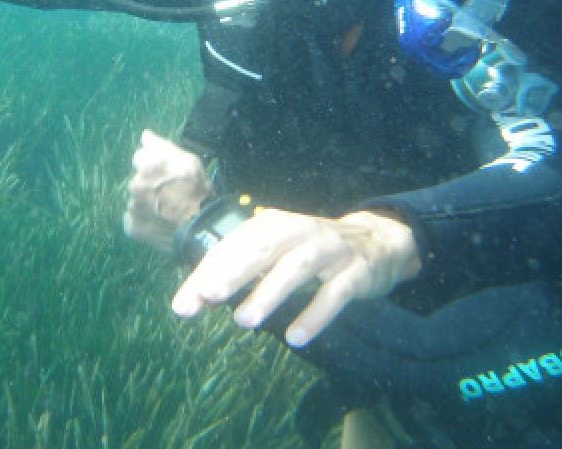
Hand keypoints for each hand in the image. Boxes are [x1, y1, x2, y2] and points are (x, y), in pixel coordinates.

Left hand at [122, 130, 212, 252]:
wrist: (201, 227)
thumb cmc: (198, 191)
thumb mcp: (189, 161)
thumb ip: (162, 146)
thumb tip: (145, 135)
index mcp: (146, 165)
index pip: (140, 157)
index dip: (154, 164)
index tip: (166, 174)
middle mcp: (135, 184)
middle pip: (138, 180)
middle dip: (150, 185)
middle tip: (170, 194)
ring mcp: (132, 207)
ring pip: (137, 201)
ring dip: (147, 203)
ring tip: (167, 211)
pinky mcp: (132, 226)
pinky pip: (135, 220)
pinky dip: (144, 220)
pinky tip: (160, 222)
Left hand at [171, 208, 420, 346]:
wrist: (377, 241)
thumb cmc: (311, 251)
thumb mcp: (275, 253)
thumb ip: (239, 272)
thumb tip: (198, 297)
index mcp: (274, 224)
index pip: (234, 247)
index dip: (207, 274)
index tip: (184, 305)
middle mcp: (300, 231)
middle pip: (263, 247)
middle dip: (234, 270)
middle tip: (208, 295)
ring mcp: (330, 250)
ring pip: (297, 267)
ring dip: (269, 292)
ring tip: (244, 321)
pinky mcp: (356, 272)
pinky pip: (335, 293)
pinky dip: (315, 314)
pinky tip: (295, 337)